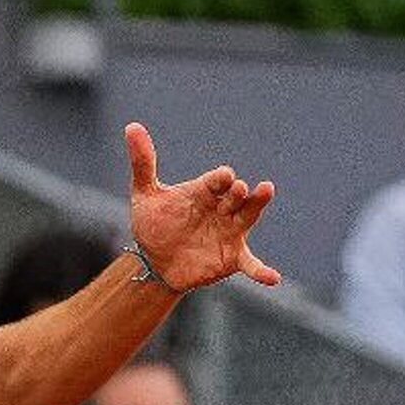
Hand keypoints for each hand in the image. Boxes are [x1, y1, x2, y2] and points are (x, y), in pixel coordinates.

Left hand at [127, 122, 279, 291]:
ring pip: (248, 217)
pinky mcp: (232, 258)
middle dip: (238, 192)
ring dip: (257, 206)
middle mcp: (222, 208)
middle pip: (236, 197)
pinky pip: (251, 265)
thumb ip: (143, 162)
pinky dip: (262, 271)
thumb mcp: (145, 194)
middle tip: (239, 189)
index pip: (216, 182)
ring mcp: (230, 232)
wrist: (153, 260)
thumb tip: (131, 126)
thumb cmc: (154, 223)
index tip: (223, 177)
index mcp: (204, 192)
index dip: (219, 179)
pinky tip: (273, 279)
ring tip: (266, 191)